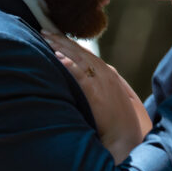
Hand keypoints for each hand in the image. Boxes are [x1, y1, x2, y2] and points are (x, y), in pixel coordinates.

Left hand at [43, 33, 151, 160]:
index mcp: (110, 74)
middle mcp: (106, 74)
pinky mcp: (96, 94)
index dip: (71, 44)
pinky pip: (81, 76)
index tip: (56, 36)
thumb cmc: (122, 123)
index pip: (87, 54)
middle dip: (62, 40)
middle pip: (81, 52)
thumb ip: (104, 86)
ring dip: (62, 47)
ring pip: (79, 58)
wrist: (127, 139)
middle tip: (44, 31)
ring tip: (46, 38)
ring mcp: (102, 83)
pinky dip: (71, 65)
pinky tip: (59, 58)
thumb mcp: (117, 100)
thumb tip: (88, 77)